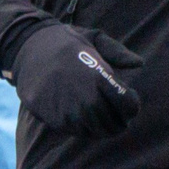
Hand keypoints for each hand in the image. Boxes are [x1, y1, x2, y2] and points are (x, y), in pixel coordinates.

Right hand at [12, 24, 143, 138]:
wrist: (28, 49)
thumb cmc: (65, 42)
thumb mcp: (93, 37)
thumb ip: (117, 51)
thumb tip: (140, 63)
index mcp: (99, 77)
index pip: (127, 105)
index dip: (132, 106)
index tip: (129, 102)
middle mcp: (85, 98)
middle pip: (113, 123)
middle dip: (120, 121)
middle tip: (119, 116)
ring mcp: (69, 111)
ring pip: (96, 131)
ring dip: (103, 127)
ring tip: (102, 117)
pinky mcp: (55, 119)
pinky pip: (77, 132)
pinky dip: (86, 128)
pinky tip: (85, 117)